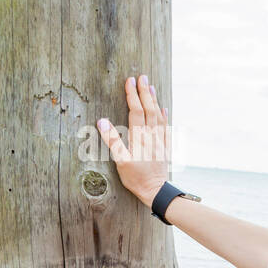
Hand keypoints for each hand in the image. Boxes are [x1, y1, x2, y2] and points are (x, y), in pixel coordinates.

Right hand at [97, 75, 168, 204]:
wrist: (156, 191)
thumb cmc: (136, 178)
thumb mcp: (120, 161)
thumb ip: (112, 140)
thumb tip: (101, 122)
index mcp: (139, 137)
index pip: (136, 111)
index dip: (132, 95)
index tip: (130, 81)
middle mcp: (152, 136)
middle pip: (149, 109)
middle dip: (145, 92)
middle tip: (142, 76)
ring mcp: (160, 141)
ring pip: (159, 116)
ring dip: (154, 100)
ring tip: (151, 87)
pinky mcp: (165, 147)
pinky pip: (166, 127)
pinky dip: (164, 116)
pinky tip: (163, 108)